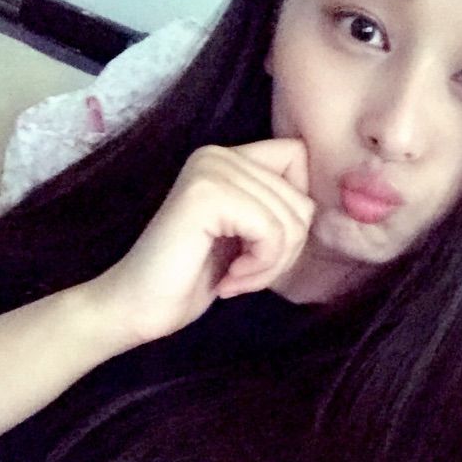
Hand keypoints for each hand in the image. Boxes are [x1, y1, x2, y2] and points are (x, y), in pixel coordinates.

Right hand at [84, 138, 313, 348]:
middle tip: (247, 273)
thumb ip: (275, 207)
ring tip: (238, 278)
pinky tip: (229, 280)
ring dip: (271, 264)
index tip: (264, 243)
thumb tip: (323, 203)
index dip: (294, 209)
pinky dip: (260, 267)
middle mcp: (219, 153)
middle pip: (301, 198)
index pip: (298, 158)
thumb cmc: (193, 277)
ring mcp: (211, 170)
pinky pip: (271, 231)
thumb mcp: (246, 234)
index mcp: (228, 158)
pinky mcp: (206, 194)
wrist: (137, 307)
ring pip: (291, 218)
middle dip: (285, 250)